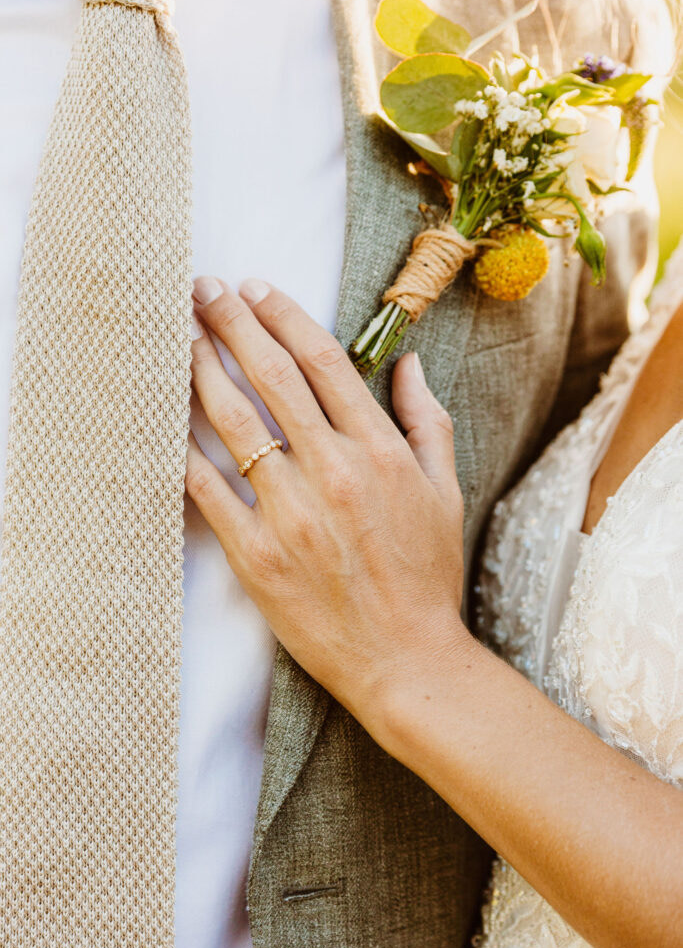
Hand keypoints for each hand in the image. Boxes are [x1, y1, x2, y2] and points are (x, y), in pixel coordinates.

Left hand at [185, 276, 465, 728]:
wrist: (406, 659)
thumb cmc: (428, 576)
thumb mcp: (446, 492)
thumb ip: (428, 421)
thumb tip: (409, 364)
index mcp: (380, 451)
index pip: (323, 361)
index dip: (283, 315)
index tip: (256, 288)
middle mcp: (333, 471)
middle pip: (271, 378)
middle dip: (232, 324)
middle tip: (204, 289)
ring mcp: (291, 513)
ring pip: (234, 424)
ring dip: (202, 371)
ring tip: (179, 337)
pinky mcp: (257, 555)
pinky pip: (209, 491)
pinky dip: (183, 451)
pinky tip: (164, 418)